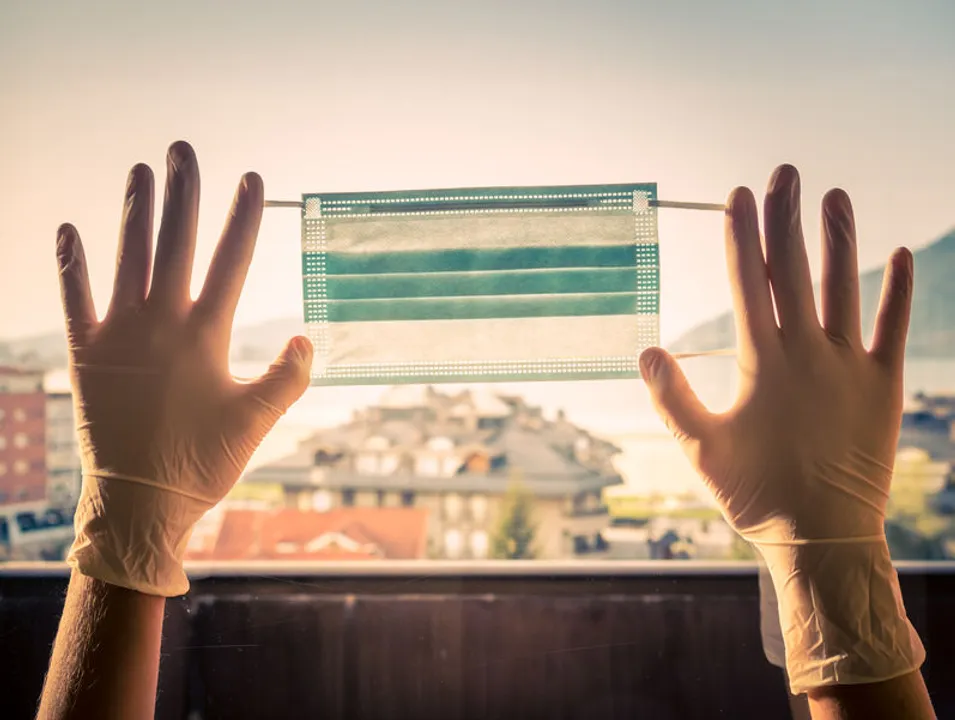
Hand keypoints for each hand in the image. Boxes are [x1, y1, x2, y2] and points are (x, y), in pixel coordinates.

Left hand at [59, 141, 312, 595]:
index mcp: (206, 336)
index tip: (253, 179)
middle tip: (185, 149)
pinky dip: (70, 264)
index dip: (244, 217)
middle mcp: (160, 323)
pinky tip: (68, 229)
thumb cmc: (203, 463)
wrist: (138, 503)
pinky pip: (73, 298)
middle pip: (175, 243)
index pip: (231, 262)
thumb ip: (287, 377)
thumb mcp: (257, 421)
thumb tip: (307, 337)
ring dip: (136, 211)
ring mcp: (118, 334)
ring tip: (142, 170)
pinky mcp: (84, 353)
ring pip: (127, 257)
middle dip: (184, 193)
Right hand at [640, 165, 923, 692]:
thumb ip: (670, 397)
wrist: (823, 536)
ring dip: (838, 239)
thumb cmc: (754, 494)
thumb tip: (645, 350)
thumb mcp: (699, 448)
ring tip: (834, 195)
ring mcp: (848, 366)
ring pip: (843, 287)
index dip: (739, 236)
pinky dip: (898, 291)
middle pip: (792, 271)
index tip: (736, 196)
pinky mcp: (883, 385)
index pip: (746, 284)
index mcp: (760, 364)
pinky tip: (898, 255)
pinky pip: (894, 328)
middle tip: (783, 172)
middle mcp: (806, 353)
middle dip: (785, 218)